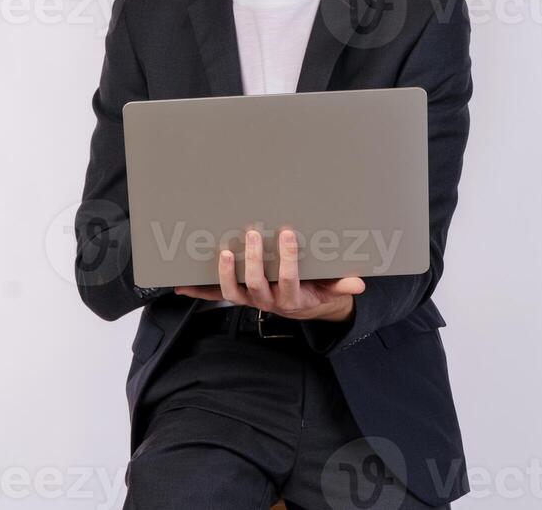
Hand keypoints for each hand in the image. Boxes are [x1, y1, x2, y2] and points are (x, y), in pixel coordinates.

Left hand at [174, 228, 365, 321]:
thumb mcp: (331, 288)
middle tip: (252, 235)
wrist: (304, 306)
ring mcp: (250, 299)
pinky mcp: (238, 296)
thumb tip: (359, 284)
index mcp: (293, 297)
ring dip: (226, 274)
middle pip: (258, 284)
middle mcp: (269, 300)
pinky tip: (182, 284)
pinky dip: (199, 291)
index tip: (289, 234)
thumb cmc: (316, 289)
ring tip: (223, 253)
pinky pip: (215, 296)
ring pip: (234, 292)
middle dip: (254, 261)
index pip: (291, 278)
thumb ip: (341, 284)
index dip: (289, 259)